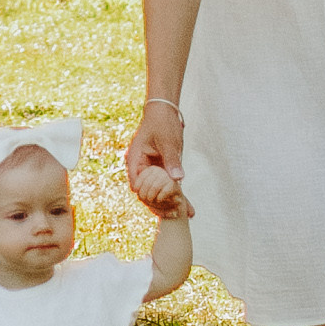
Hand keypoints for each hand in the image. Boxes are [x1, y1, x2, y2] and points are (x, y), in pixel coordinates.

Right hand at [124, 102, 191, 218]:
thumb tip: (177, 178)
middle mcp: (141, 169)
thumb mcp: (167, 141)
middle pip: (147, 194)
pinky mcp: (161, 171)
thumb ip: (171, 160)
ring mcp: (151, 171)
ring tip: (186, 214)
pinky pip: (167, 186)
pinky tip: (188, 207)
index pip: (139, 187)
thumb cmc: (162, 123)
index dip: (150, 197)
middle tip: (178, 213)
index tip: (166, 203)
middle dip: (162, 205)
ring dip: (170, 203)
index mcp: (135, 161)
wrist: (164, 112)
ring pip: (158, 193)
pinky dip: (177, 195)